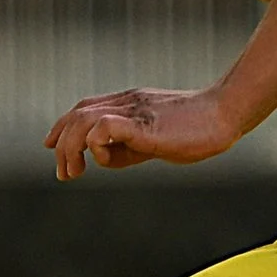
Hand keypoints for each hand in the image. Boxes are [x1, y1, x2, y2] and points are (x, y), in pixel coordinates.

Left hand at [43, 85, 242, 180]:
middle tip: (65, 174)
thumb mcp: (155, 138)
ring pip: (83, 119)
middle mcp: (126, 103)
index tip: (51, 146)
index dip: (62, 126)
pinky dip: (95, 143)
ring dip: (71, 147)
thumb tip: (105, 158)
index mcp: (129, 103)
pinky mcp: (144, 125)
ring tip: (74, 172)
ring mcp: (134, 112)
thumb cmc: (197, 129)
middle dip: (62, 144)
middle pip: (77, 114)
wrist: (225, 114)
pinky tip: (102, 158)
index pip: (84, 108)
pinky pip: (105, 126)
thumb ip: (130, 145)